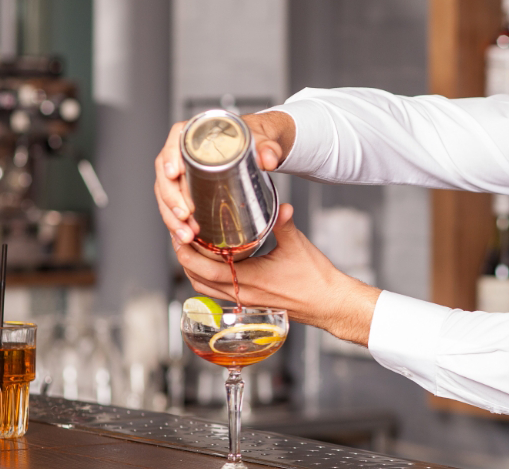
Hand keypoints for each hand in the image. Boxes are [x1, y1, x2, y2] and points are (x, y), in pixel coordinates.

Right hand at [155, 111, 296, 243]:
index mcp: (200, 132)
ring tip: (186, 234)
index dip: (170, 155)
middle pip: (166, 172)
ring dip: (171, 216)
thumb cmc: (256, 138)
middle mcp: (186, 151)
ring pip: (166, 192)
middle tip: (185, 215)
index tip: (174, 174)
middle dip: (171, 197)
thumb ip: (269, 149)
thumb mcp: (265, 141)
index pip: (176, 138)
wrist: (259, 146)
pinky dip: (176, 222)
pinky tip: (184, 236)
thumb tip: (269, 161)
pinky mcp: (186, 188)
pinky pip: (173, 205)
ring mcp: (183, 171)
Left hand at [173, 203, 380, 345]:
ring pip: (206, 288)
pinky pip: (219, 292)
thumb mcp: (298, 246)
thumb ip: (283, 222)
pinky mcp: (250, 302)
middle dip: (185, 258)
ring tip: (191, 247)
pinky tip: (214, 262)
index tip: (179, 235)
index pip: (206, 269)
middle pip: (198, 280)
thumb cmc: (316, 280)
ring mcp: (245, 301)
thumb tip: (278, 204)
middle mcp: (243, 294)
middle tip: (179, 236)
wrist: (329, 303)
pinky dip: (209, 277)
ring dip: (194, 269)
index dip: (187, 253)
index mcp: (250, 280)